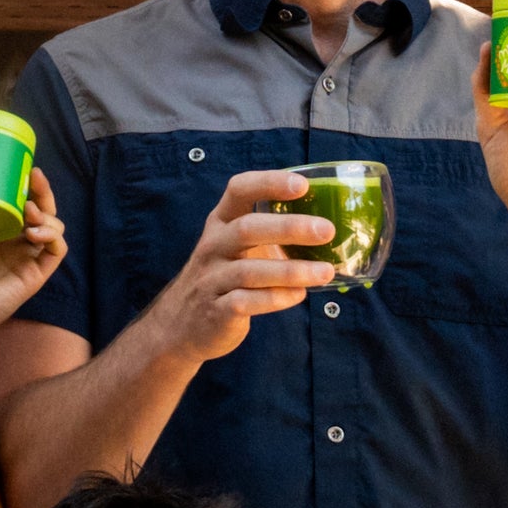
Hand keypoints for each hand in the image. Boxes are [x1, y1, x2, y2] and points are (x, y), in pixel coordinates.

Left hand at [0, 169, 69, 352]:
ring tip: (30, 211)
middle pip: (41, 208)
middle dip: (43, 191)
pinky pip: (57, 251)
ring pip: (54, 227)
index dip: (24, 182)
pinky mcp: (35, 274)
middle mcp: (14, 241)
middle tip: (34, 177)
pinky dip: (53, 237)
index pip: (17, 199)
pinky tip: (35, 233)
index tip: (20, 165)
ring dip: (48, 214)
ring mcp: (26, 257)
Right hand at [146, 170, 337, 366]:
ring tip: (326, 272)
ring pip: (251, 271)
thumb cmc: (223, 278)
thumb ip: (269, 235)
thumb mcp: (235, 248)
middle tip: (326, 230)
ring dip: (292, 270)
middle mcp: (213, 246)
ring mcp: (212, 279)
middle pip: (247, 228)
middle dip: (289, 227)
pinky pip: (248, 302)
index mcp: (221, 222)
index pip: (239, 190)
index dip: (269, 183)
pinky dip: (277, 298)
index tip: (302, 184)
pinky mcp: (217, 310)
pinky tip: (300, 295)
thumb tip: (327, 227)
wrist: (180, 325)